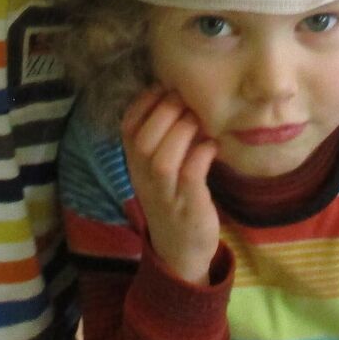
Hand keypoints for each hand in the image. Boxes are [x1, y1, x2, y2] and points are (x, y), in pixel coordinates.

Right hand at [121, 86, 219, 285]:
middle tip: (186, 101)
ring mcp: (165, 195)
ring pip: (163, 160)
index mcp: (134, 164)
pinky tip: (212, 146)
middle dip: (165, 112)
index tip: (164, 87)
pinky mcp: (189, 207)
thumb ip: (162, 136)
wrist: (180, 252)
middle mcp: (144, 179)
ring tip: (199, 122)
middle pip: (142, 140)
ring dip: (183, 132)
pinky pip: (191, 176)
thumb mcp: (157, 168)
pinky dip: (202, 154)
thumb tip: (180, 93)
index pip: (127, 127)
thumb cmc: (173, 197)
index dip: (144, 102)